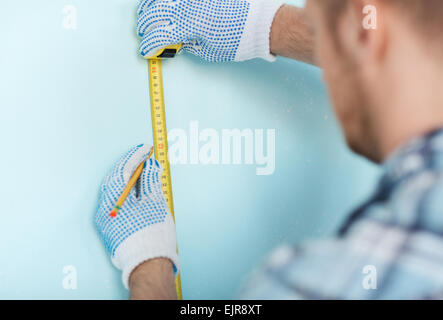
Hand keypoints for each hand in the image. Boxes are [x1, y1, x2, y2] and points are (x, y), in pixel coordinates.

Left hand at [95, 144, 178, 288]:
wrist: (147, 263)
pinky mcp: (111, 228)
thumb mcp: (154, 200)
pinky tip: (138, 192)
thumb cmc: (151, 231)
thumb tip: (150, 165)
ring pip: (115, 192)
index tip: (144, 149)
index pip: (122, 169)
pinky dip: (127, 194)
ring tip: (144, 174)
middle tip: (144, 159)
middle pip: (115, 180)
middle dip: (130, 167)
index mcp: (112, 198)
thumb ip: (150, 179)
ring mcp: (106, 219)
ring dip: (129, 181)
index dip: (134, 157)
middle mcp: (104, 207)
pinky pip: (117, 203)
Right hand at [137, 0, 283, 61]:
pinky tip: (163, 3)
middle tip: (142, 32)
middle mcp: (188, 6)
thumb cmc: (240, 40)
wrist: (262, 23)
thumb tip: (177, 42)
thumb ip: (189, 45)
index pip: (158, 35)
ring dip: (150, 6)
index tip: (146, 51)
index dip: (149, 45)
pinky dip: (168, 0)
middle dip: (144, 24)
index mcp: (188, 25)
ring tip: (146, 13)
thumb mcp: (210, 51)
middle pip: (154, 12)